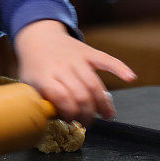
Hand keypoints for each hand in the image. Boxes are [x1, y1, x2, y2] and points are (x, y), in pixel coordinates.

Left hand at [13, 20, 135, 124]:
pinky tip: (130, 78)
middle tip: (88, 124)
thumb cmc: (35, 66)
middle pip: (80, 94)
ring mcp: (76, 58)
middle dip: (87, 114)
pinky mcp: (88, 52)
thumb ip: (40, 102)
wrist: (39, 37)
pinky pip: (106, 60)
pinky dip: (120, 68)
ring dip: (103, 103)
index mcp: (44, 76)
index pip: (61, 97)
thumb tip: (53, 123)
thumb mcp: (29, 84)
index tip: (71, 122)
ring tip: (107, 116)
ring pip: (94, 83)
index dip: (70, 113)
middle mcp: (61, 66)